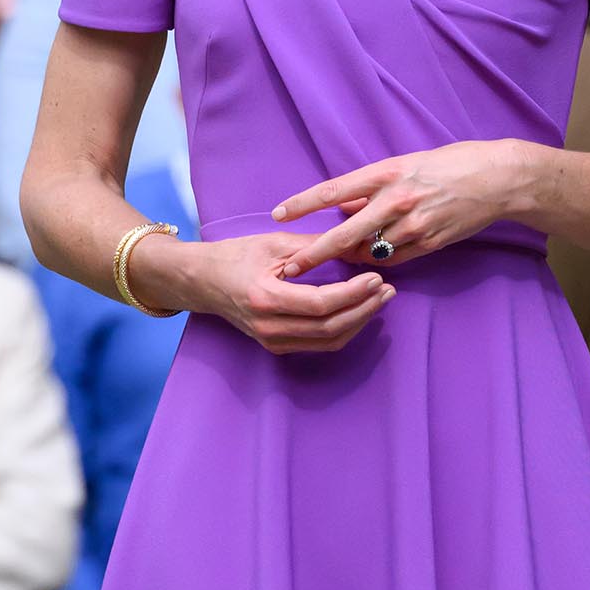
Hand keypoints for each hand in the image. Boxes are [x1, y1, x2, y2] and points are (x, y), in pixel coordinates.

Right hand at [176, 231, 394, 356]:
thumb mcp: (273, 243)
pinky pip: (319, 344)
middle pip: (329, 327)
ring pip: (328, 341)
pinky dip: (344, 330)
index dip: (354, 294)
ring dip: (359, 322)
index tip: (376, 278)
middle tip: (387, 289)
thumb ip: (314, 246)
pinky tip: (360, 311)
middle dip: (364, 309)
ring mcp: (272, 341)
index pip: (320, 304)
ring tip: (380, 300)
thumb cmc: (235, 256)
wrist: (202, 282)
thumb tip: (354, 242)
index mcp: (265, 298)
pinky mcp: (277, 347)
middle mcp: (269, 327)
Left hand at [271, 140, 531, 272]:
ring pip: (369, 252)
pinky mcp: (429, 243)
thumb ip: (372, 188)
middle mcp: (396, 200)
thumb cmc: (450, 164)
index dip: (303, 205)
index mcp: (386, 173)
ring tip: (336, 262)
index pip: (333, 190)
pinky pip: (394, 260)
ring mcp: (413, 225)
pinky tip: (373, 261)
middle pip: (344, 234)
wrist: (496, 178)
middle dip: (314, 254)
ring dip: (351, 259)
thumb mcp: (405, 164)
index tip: (278, 215)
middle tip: (289, 268)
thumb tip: (342, 206)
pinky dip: (380, 261)